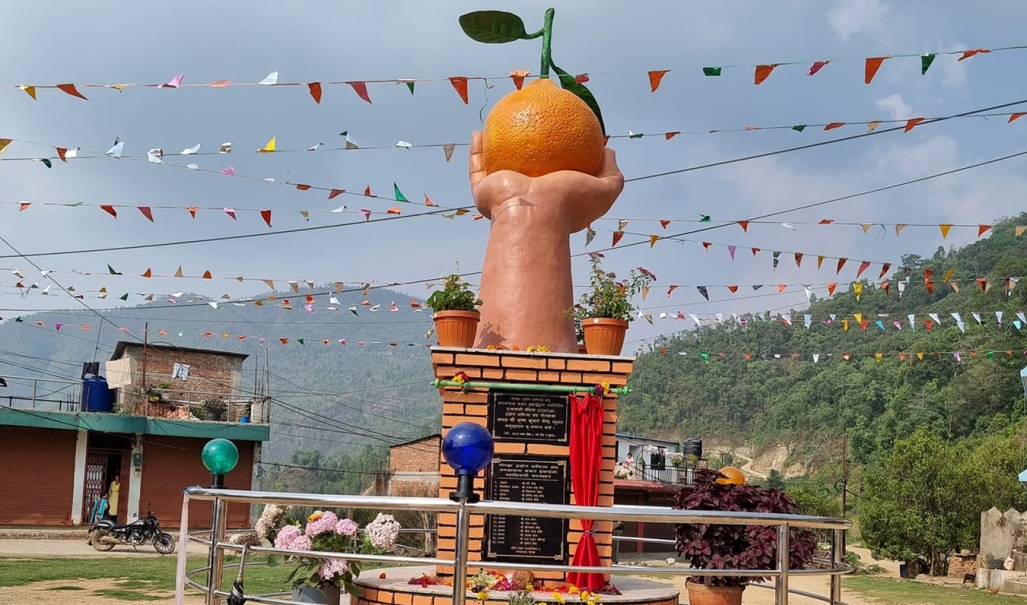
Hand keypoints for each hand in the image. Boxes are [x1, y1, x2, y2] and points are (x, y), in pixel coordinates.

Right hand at [468, 130, 624, 231]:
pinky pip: (477, 168)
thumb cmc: (569, 204)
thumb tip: (608, 150)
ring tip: (497, 121)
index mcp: (551, 198)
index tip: (560, 131)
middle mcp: (526, 198)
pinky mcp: (484, 193)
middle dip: (523, 148)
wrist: (534, 217)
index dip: (557, 153)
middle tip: (526, 121)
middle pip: (523, 167)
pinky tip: (480, 130)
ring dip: (493, 147)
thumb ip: (612, 173)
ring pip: (494, 167)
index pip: (554, 174)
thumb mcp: (604, 190)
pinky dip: (477, 151)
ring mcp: (504, 196)